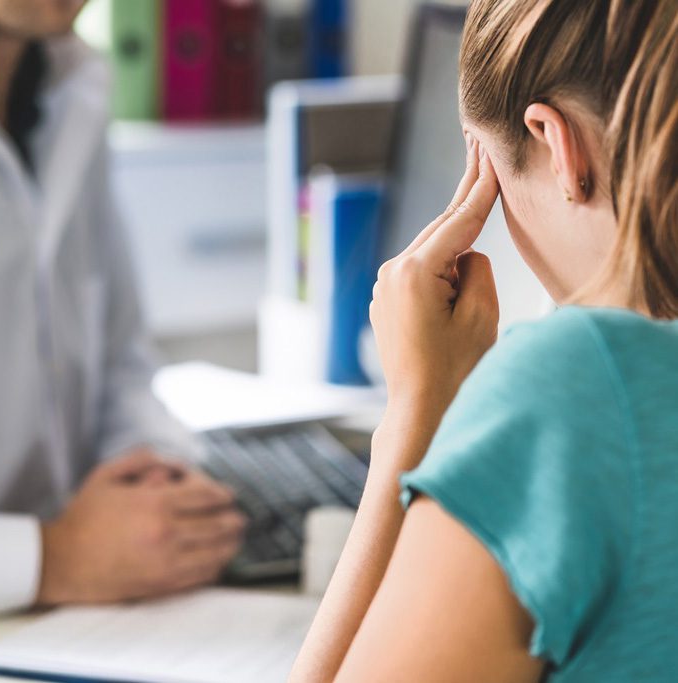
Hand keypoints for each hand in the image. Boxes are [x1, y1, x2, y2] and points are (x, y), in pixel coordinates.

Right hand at [37, 451, 245, 604]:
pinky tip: (218, 561)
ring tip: (237, 538)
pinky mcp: (160, 584)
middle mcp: (166, 531)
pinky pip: (199, 576)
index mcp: (156, 503)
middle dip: (233, 520)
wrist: (60, 562)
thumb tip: (173, 462)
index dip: (223, 495)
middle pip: (217, 524)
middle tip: (240, 518)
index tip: (229, 496)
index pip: (205, 497)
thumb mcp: (107, 474)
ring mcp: (165, 561)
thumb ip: (142, 459)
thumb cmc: (84, 516)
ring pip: (214, 552)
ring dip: (231, 544)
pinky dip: (215, 567)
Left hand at [371, 136, 499, 423]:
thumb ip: (475, 269)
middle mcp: (393, 273)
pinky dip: (439, 259)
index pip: (459, 222)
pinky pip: (419, 269)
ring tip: (474, 190)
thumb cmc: (453, 370)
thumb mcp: (480, 316)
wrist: (419, 408)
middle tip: (479, 152)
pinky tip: (455, 250)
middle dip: (465, 196)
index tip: (490, 156)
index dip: (481, 189)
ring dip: (453, 233)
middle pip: (440, 228)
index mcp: (416, 273)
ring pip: (429, 248)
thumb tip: (465, 254)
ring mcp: (385, 287)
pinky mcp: (386, 300)